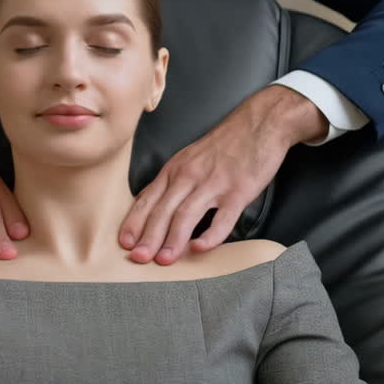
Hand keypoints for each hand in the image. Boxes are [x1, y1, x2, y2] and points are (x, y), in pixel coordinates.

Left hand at [118, 86, 326, 264]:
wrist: (259, 123)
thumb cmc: (225, 143)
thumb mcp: (190, 157)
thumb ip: (174, 181)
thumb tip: (157, 206)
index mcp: (176, 169)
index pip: (149, 198)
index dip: (135, 221)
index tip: (125, 242)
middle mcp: (190, 176)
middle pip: (163, 209)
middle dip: (148, 236)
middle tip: (138, 258)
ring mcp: (214, 184)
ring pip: (186, 215)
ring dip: (173, 239)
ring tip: (164, 260)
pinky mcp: (239, 191)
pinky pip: (222, 218)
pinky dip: (210, 235)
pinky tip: (200, 248)